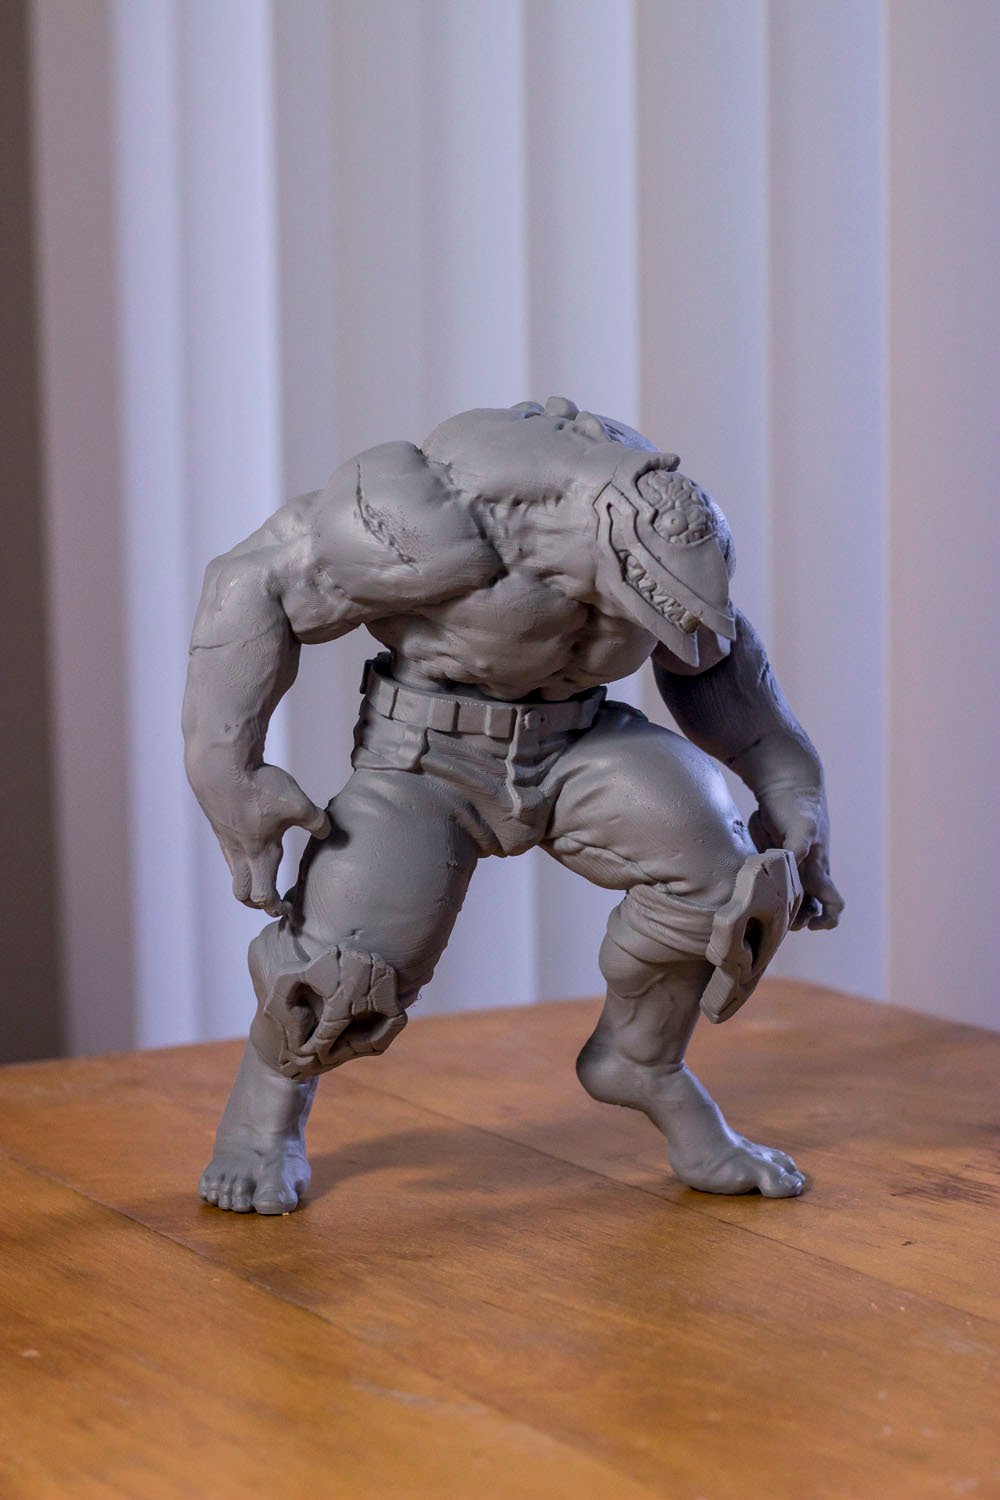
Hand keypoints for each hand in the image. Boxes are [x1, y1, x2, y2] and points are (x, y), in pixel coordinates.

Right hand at [199, 762, 330, 918]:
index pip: (264, 896)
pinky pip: (228, 847)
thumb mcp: (299, 805)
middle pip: (242, 892)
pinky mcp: (219, 822)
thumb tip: (328, 831)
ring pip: (233, 869)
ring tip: (263, 867)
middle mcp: (239, 852)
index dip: (276, 908)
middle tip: (271, 900)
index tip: (289, 909)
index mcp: (260, 855)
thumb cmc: (258, 788)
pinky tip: (252, 836)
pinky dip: (240, 853)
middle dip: (256, 901)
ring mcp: (226, 838)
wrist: (220, 766)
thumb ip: (317, 822)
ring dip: (247, 876)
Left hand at [748, 784, 843, 930]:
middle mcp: (806, 872)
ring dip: (778, 909)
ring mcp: (789, 865)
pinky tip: (746, 891)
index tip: (809, 924)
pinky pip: (770, 881)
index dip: (826, 921)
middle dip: (794, 920)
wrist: (786, 781)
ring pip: (788, 898)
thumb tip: (793, 867)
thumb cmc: (798, 804)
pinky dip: (761, 891)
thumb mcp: (803, 826)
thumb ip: (799, 848)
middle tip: (774, 919)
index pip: (833, 906)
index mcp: (818, 870)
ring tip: (758, 909)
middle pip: (806, 909)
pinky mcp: (772, 857)